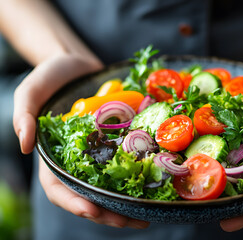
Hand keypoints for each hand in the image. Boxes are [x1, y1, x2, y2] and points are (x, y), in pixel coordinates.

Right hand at [14, 54, 148, 228]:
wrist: (78, 65)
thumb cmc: (51, 77)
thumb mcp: (31, 91)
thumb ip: (24, 115)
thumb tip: (24, 146)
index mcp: (53, 156)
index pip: (58, 188)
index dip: (73, 203)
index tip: (93, 210)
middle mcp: (77, 160)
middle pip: (89, 195)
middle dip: (108, 213)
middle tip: (132, 222)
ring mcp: (97, 154)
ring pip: (110, 187)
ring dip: (126, 205)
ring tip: (146, 215)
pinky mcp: (114, 144)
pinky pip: (125, 165)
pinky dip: (137, 179)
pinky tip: (154, 187)